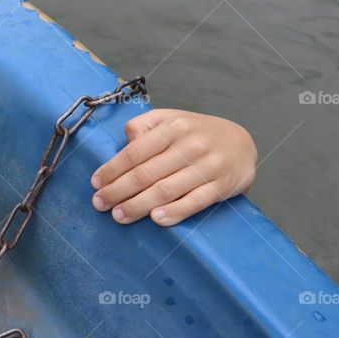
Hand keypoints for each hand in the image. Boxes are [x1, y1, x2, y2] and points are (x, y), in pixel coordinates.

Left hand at [90, 109, 256, 226]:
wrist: (242, 144)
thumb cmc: (198, 133)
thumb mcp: (171, 119)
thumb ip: (145, 125)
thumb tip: (125, 141)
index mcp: (174, 127)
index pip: (135, 151)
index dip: (112, 169)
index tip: (95, 182)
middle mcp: (190, 146)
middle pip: (146, 174)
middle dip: (118, 191)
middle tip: (99, 203)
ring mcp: (207, 167)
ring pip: (166, 190)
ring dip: (138, 205)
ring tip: (119, 215)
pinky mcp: (221, 187)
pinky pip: (194, 202)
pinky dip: (174, 212)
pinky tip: (155, 219)